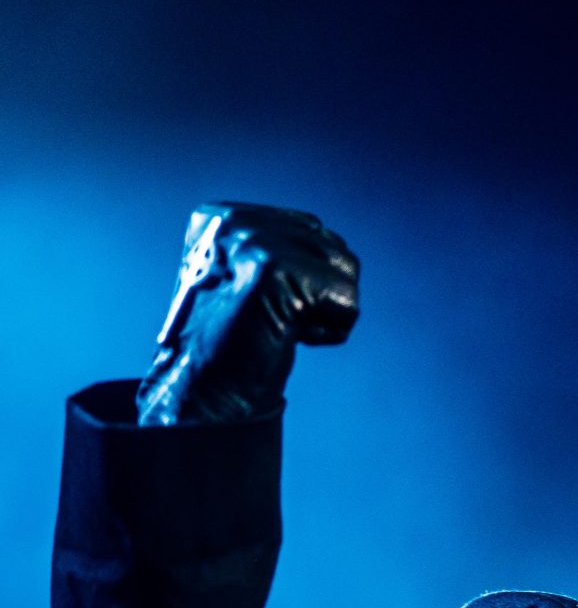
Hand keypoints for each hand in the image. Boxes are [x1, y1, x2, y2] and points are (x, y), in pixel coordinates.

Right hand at [136, 203, 359, 425]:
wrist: (199, 391)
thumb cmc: (225, 344)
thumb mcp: (242, 278)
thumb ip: (278, 249)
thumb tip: (328, 240)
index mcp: (222, 216)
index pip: (312, 228)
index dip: (307, 276)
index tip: (265, 303)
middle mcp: (234, 221)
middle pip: (334, 246)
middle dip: (319, 292)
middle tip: (273, 319)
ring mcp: (253, 242)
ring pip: (347, 271)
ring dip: (325, 312)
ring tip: (278, 326)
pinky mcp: (275, 271)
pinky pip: (349, 302)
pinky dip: (329, 332)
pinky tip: (286, 338)